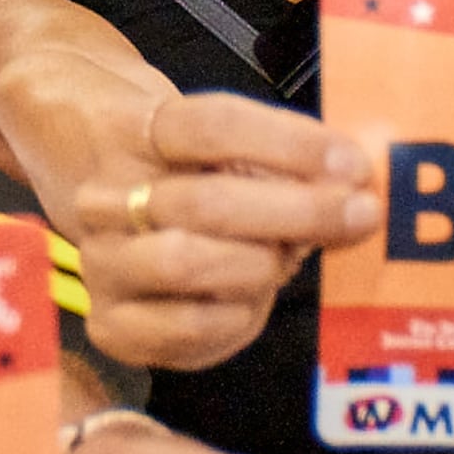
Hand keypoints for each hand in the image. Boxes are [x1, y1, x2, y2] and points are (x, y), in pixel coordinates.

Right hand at [13, 74, 382, 369]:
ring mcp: (100, 261)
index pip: (212, 126)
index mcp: (136, 131)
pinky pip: (187, 327)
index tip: (351, 162)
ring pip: (186, 262)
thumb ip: (283, 164)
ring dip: (257, 264)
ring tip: (284, 258)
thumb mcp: (222, 147)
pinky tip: (252, 300)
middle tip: (357, 214)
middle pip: (203, 201)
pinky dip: (237, 317)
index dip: (289, 144)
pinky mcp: (109, 325)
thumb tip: (355, 189)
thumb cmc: (181, 171)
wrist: (97, 204)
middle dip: (294, 211)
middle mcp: (106, 195)